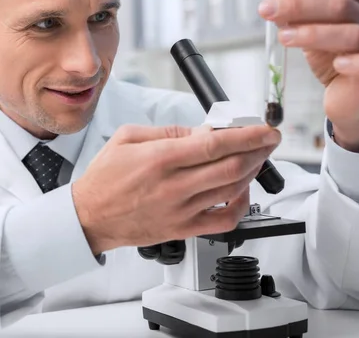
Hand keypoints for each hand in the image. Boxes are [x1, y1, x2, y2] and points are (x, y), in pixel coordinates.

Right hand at [72, 124, 280, 253]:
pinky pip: (223, 220)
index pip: (215, 144)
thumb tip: (201, 131)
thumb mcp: (127, 138)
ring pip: (232, 189)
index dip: (248, 135)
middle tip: (267, 140)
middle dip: (259, 150)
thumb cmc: (105, 178)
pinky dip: (241, 205)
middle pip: (232, 165)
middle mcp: (174, 185)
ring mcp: (181, 210)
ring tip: (256, 158)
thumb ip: (166, 132)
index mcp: (160, 158)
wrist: (90, 216)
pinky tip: (240, 191)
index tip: (265, 129)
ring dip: (252, 171)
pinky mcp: (183, 229)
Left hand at [259, 0, 358, 151]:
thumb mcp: (316, 36)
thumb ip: (301, 20)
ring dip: (314, 33)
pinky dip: (356, 63)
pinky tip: (337, 64)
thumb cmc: (337, 63)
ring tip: (283, 37)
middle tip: (268, 10)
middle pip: (343, 5)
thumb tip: (275, 5)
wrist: (353, 100)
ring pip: (354, 34)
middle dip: (300, 6)